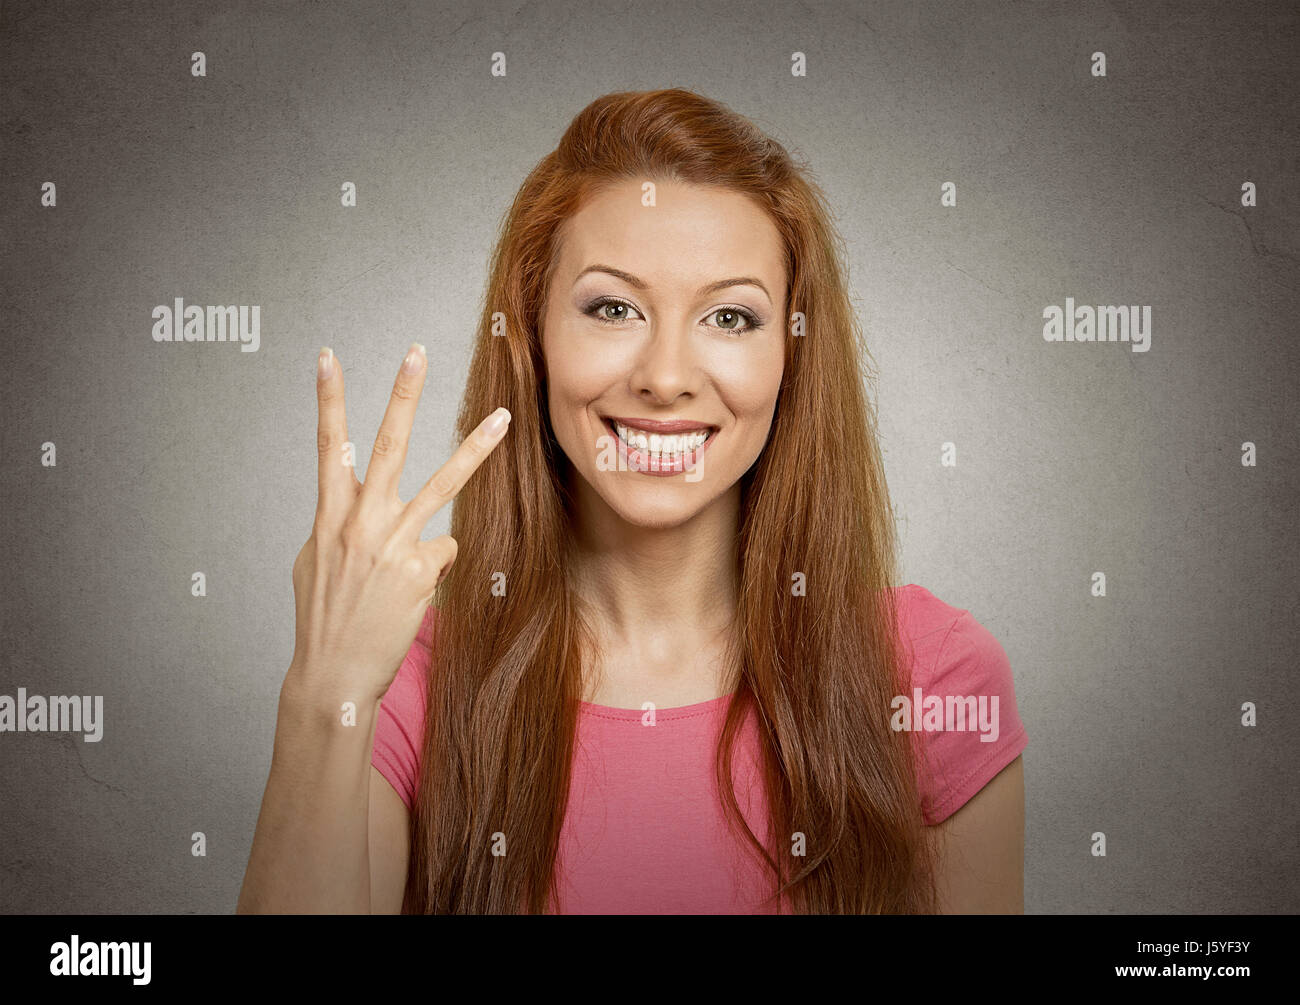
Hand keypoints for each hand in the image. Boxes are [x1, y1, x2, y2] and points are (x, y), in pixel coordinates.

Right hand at [287, 343, 509, 702]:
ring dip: (476, 448)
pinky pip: (443, 552)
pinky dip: (433, 566)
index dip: (327, 398)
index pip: (327, 444)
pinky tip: (412, 591)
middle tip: (417, 352)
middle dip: (404, 395)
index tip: (329, 356)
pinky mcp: (421, 570)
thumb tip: (367, 513)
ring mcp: (394, 543)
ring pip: (444, 484)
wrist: (332, 673)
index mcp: (330, 515)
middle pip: (390, 444)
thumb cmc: (324, 616)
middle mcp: (361, 521)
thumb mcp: (316, 562)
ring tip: (504, 418)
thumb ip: (342, 526)